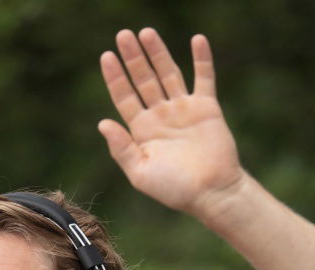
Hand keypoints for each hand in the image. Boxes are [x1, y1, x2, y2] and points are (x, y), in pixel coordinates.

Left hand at [99, 28, 243, 222]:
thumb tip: (102, 123)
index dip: (115, 77)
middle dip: (133, 58)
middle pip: (143, 80)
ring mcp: (183, 110)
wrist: (211, 193)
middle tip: (122, 35)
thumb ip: (121, 149)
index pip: (124, 98)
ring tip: (146, 32)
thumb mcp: (140, 173)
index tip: (107, 56)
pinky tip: (197, 39)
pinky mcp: (206, 108)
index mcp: (143, 131)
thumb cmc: (175, 189)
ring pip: (168, 73)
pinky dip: (201, 59)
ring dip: (158, 53)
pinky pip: (204, 78)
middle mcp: (161, 116)